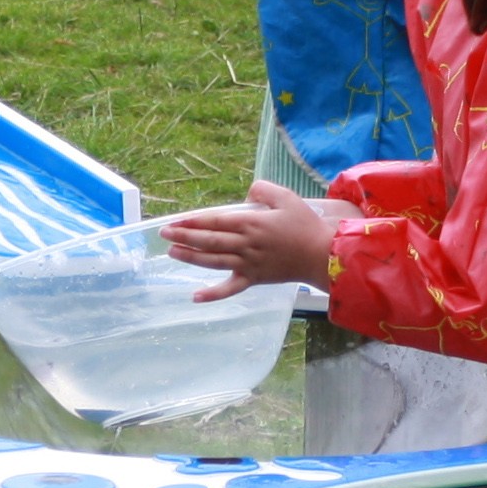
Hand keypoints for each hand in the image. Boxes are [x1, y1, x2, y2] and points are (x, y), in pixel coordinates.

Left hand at [161, 181, 346, 302]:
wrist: (322, 255)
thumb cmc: (306, 226)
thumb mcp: (287, 198)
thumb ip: (264, 191)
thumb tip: (248, 193)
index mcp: (251, 223)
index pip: (215, 221)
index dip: (193, 221)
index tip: (176, 220)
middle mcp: (245, 244)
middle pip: (209, 241)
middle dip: (184, 236)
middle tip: (164, 234)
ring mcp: (248, 264)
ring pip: (214, 261)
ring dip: (191, 258)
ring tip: (173, 252)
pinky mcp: (254, 279)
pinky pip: (230, 289)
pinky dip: (213, 294)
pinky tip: (195, 296)